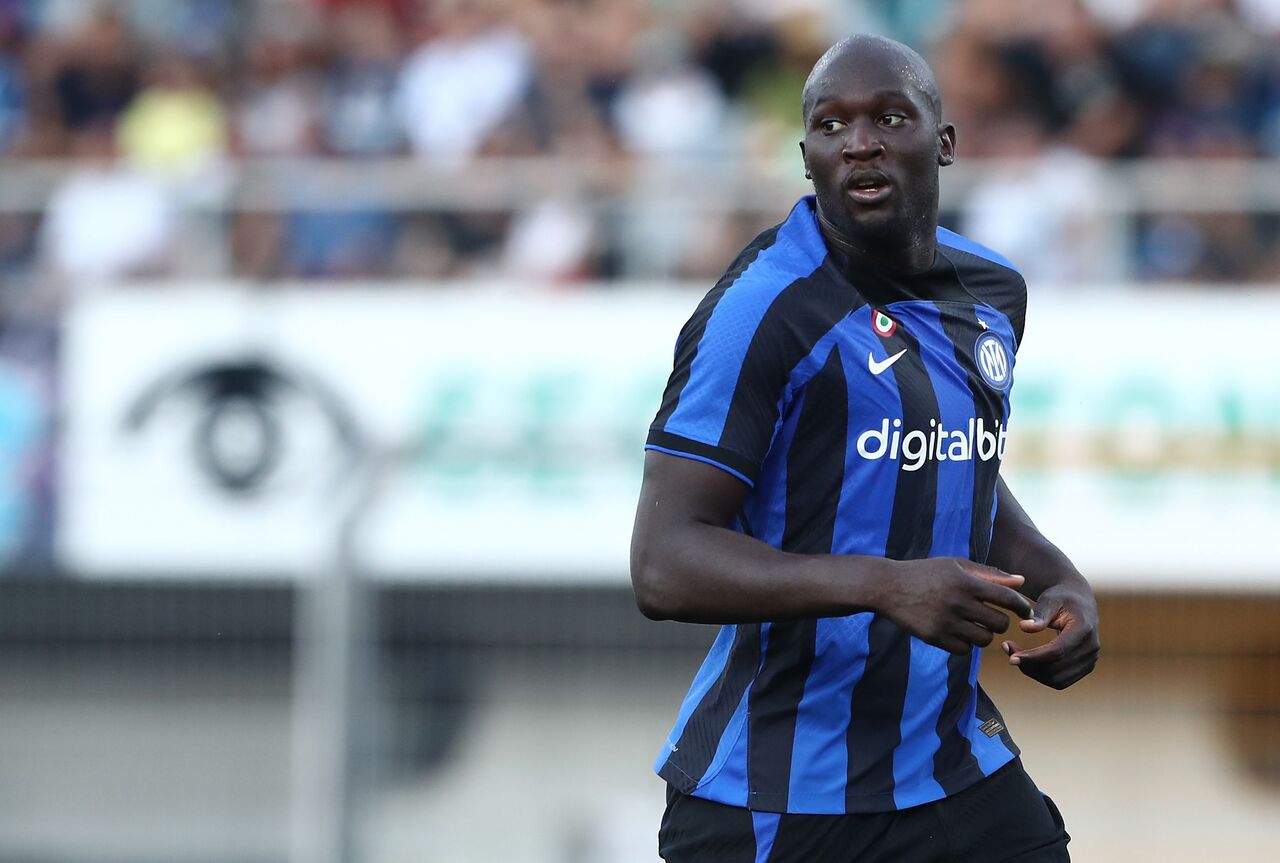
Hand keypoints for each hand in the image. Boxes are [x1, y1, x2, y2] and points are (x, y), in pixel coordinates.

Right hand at [877, 558, 1033, 655]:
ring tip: (973, 625)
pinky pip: (964, 650)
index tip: (1024, 611)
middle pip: (999, 623)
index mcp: (966, 582)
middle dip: (999, 622)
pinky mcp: (935, 637)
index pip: (1007, 598)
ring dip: (983, 634)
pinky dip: (965, 644)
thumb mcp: (956, 566)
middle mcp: (958, 603)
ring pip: (983, 640)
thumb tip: (1021, 581)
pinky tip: (957, 633)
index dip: (1022, 606)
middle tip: (990, 617)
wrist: (888, 587)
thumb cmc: (926, 573)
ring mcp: (946, 622)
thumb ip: (990, 574)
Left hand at [1002, 584, 1099, 688]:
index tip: (1010, 657)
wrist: (1079, 601)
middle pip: (1056, 669)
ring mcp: (1091, 660)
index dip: (1033, 657)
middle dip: (1029, 665)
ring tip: (1014, 654)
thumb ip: (1039, 615)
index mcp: (1084, 629)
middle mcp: (1091, 647)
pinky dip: (1041, 676)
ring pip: (1057, 680)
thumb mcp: (1049, 600)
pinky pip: (1061, 681)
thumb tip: (1024, 627)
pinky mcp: (1086, 667)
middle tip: (1007, 650)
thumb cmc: (1061, 597)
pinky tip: (1027, 661)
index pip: (1057, 651)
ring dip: (1033, 672)